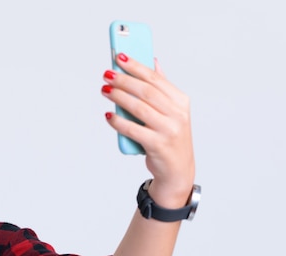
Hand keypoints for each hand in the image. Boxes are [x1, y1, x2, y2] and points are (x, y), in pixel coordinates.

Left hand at [102, 53, 194, 207]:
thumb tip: (153, 62)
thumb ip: (162, 88)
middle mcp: (177, 114)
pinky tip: (108, 115)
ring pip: (138, 108)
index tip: (120, 56)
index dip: (136, 66)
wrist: (177, 169)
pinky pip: (133, 129)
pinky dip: (118, 122)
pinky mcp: (157, 144)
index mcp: (181, 101)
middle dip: (124, 80)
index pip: (155, 78)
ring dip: (118, 97)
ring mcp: (168, 130)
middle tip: (107, 74)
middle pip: (146, 91)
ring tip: (105, 90)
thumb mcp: (172, 111)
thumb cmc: (170, 136)